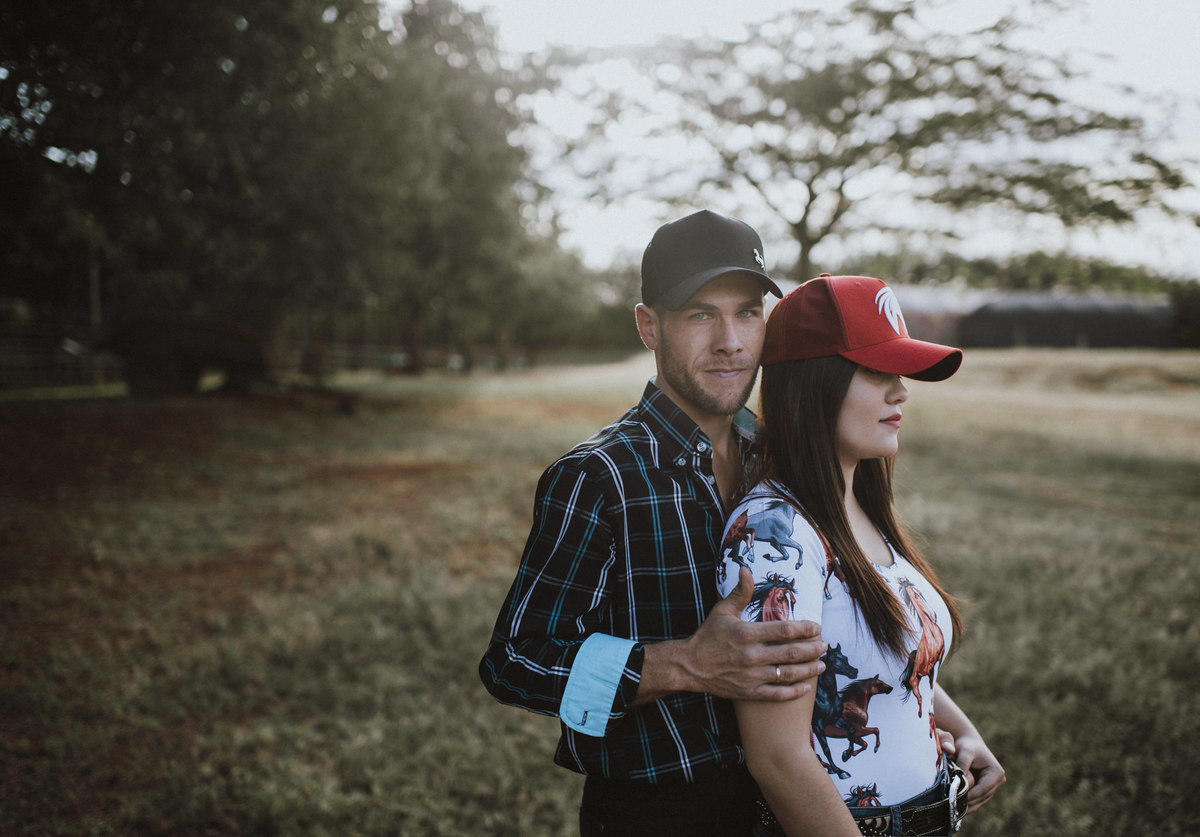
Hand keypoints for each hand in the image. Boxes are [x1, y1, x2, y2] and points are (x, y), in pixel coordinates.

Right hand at [678, 567, 825, 700]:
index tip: (816, 627)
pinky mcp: (748, 692)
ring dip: (809, 670)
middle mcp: (752, 655)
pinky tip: (805, 686)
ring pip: (788, 674)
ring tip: (822, 665)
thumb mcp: (722, 611)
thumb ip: (740, 592)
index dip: (805, 628)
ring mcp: (751, 676)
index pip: (785, 629)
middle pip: (792, 653)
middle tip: (825, 646)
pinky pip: (776, 694)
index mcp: (747, 633)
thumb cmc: (707, 636)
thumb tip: (745, 569)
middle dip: (813, 649)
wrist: (689, 666)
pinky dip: (794, 691)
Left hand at [939, 729, 1004, 814]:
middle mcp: (998, 781)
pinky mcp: (986, 789)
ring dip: (968, 805)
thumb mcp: (965, 752)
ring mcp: (993, 787)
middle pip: (982, 797)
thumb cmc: (967, 746)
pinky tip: (957, 807)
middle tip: (953, 806)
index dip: (970, 796)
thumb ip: (963, 763)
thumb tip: (959, 778)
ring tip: (954, 809)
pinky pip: (977, 799)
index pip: (982, 789)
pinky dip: (968, 803)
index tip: (956, 799)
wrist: (969, 744)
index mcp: (997, 773)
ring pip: (980, 801)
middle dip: (968, 802)